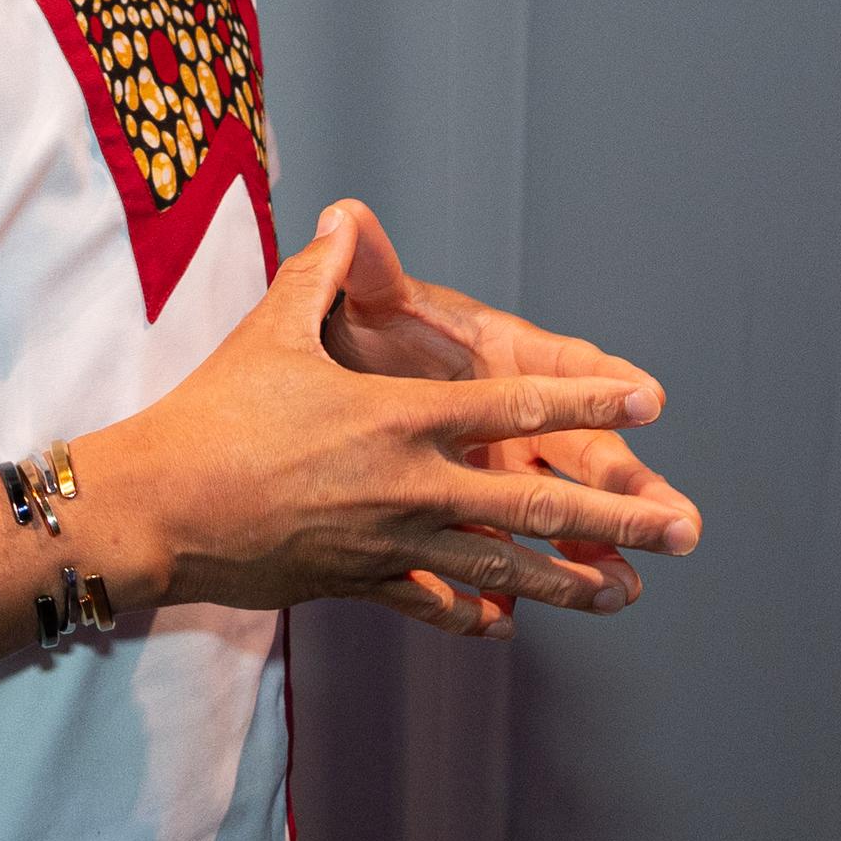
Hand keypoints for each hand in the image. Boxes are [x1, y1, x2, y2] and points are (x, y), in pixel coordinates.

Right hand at [82, 202, 700, 639]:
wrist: (157, 510)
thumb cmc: (210, 415)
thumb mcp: (270, 332)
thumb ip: (320, 275)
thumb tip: (347, 218)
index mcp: (398, 418)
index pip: (513, 406)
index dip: (588, 402)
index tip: (650, 401)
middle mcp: (411, 487)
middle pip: (533, 505)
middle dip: (615, 518)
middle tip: (683, 532)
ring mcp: (390, 545)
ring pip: (500, 567)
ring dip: (567, 581)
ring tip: (624, 595)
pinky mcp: (358, 585)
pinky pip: (431, 604)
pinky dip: (471, 613)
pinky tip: (505, 623)